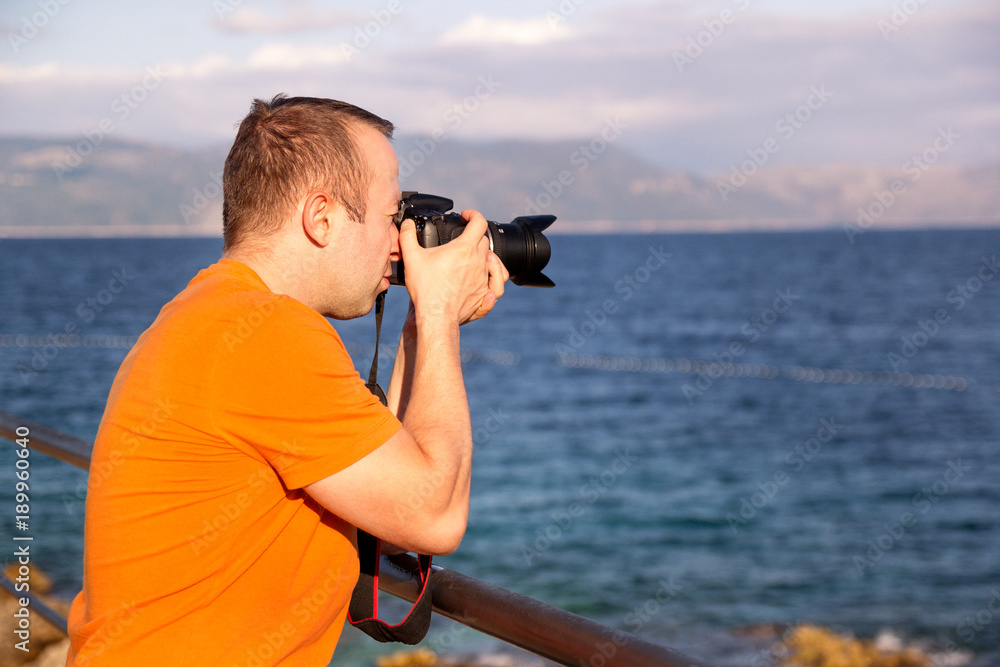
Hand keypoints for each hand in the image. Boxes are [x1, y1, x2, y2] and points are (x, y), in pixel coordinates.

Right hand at [398, 209, 507, 325]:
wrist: (435, 316)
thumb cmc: (425, 288)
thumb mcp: (411, 257)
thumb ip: (407, 236)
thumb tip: (406, 224)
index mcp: (464, 249)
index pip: (479, 223)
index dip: (473, 215)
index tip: (466, 216)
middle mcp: (478, 262)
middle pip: (485, 241)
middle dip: (475, 236)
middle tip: (462, 240)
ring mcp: (483, 280)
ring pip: (495, 263)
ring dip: (488, 256)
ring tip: (480, 257)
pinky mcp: (484, 296)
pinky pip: (497, 287)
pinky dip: (495, 282)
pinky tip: (489, 283)